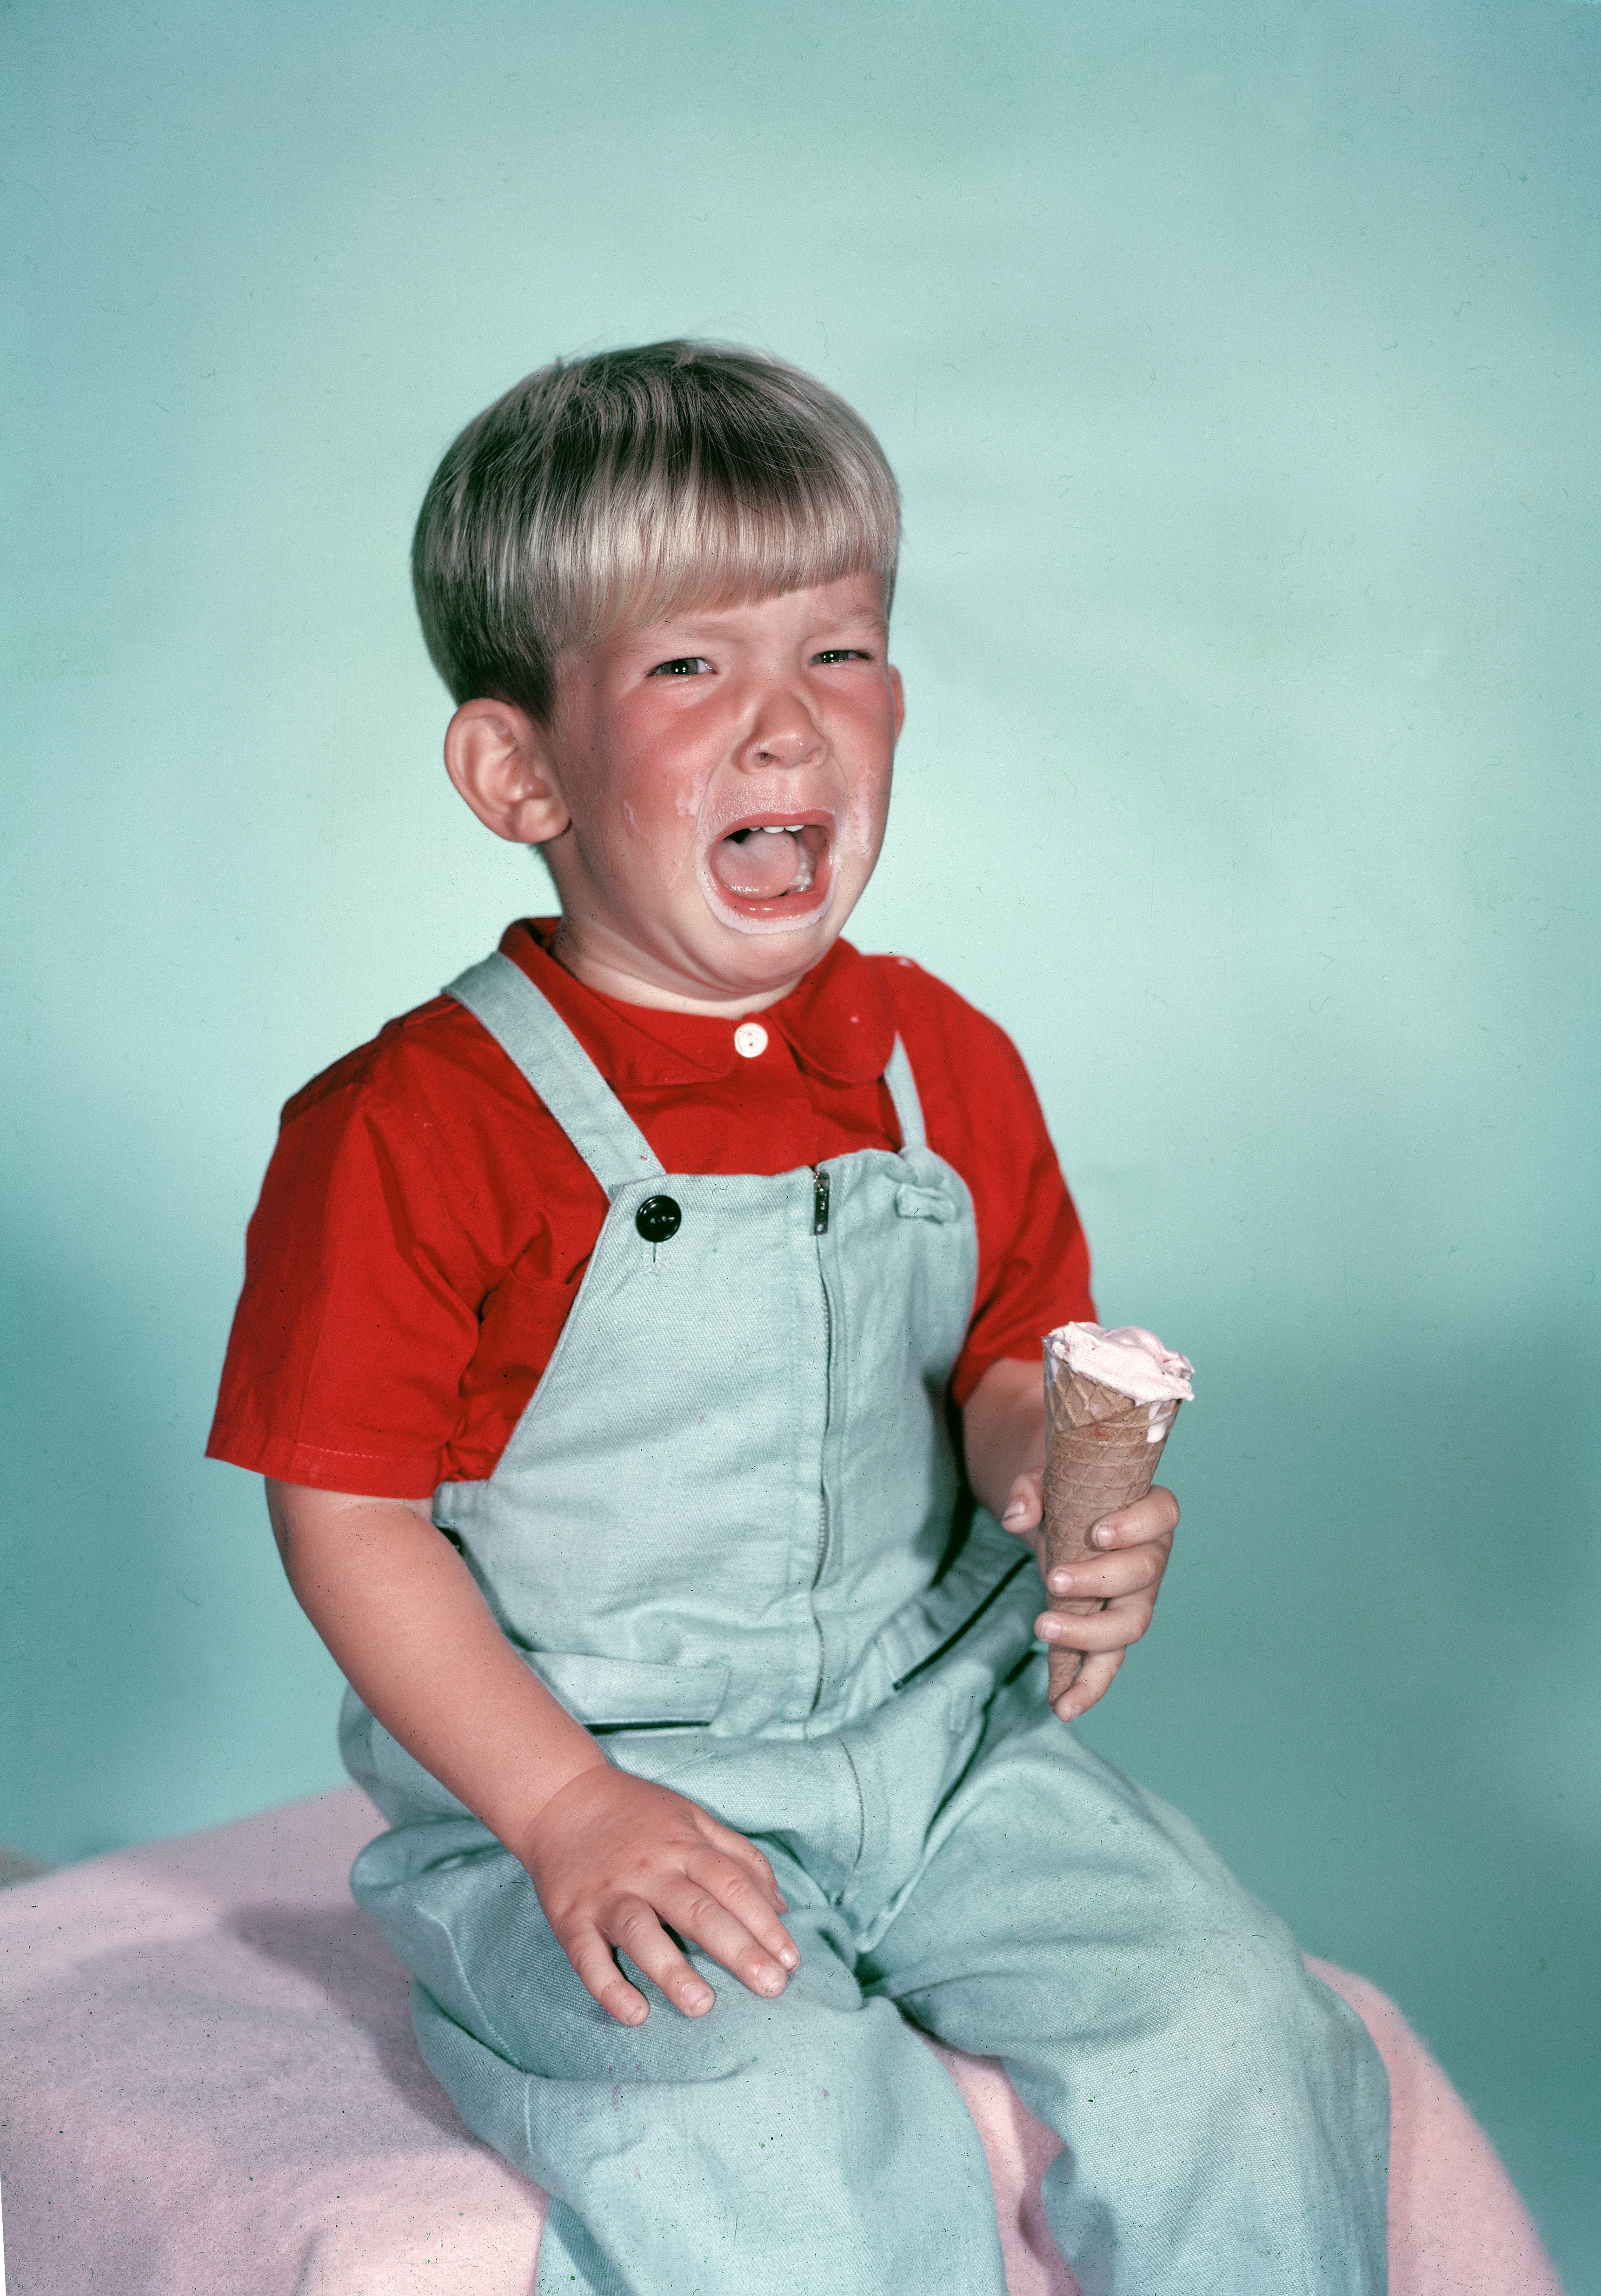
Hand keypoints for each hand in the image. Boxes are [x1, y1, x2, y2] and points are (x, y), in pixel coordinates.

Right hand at [516, 1765, 800, 2026]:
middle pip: (697, 1909)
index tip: (791, 1961)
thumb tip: (781, 1907)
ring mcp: (608, 1893)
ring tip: (702, 2005)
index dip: (764, 1922)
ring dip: (671, 1970)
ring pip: (641, 1931)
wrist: (560, 1797)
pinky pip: (587, 1955)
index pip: (732, 1884)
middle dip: (737, 1950)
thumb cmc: (637, 1815)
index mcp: (683, 1845)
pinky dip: (608, 1986)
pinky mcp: (570, 1916)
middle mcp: (649, 1869)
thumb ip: (739, 1856)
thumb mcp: (693, 1818)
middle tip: (772, 1988)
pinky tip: (634, 2014)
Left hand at [1000, 1475, 1178, 1720]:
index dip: (1136, 1526)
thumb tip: (1016, 1517)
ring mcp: (1136, 1601)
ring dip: (1089, 1633)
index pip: (1162, 1514)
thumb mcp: (1045, 1481)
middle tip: (1053, 1580)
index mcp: (1148, 1513)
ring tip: (1044, 1628)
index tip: (1097, 1533)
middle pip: (1142, 1575)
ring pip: (1130, 1625)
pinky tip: (1063, 1707)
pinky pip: (1109, 1664)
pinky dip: (1088, 1688)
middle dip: (1099, 1580)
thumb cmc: (1066, 1496)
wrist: (1064, 1520)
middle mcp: (1152, 1558)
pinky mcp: (1113, 1632)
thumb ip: (1030, 1490)